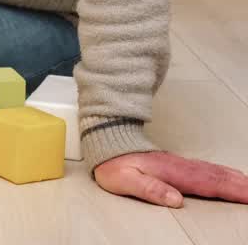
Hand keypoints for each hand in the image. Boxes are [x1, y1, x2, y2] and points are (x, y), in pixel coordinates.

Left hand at [94, 151, 247, 206]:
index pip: (208, 183)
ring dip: (235, 179)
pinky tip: (229, 177)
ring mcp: (181, 165)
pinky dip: (224, 174)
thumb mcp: (126, 180)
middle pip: (217, 177)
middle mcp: (181, 168)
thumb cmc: (114, 164)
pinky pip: (207, 170)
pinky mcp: (178, 165)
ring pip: (215, 172)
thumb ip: (150, 189)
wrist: (106, 142)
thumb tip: (175, 200)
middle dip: (240, 185)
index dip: (230, 190)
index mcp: (172, 173)